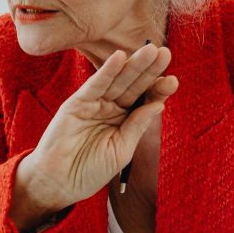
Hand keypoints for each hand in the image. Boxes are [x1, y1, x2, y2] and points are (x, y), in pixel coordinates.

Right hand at [12, 45, 176, 227]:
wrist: (60, 182)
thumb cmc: (91, 171)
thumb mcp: (121, 150)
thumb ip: (137, 126)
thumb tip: (159, 104)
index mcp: (126, 121)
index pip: (145, 100)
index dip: (158, 90)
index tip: (173, 81)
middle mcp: (112, 108)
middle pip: (134, 85)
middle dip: (150, 70)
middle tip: (165, 53)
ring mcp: (95, 104)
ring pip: (118, 81)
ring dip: (133, 65)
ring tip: (150, 50)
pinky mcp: (77, 103)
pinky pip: (95, 84)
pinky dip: (106, 71)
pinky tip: (119, 57)